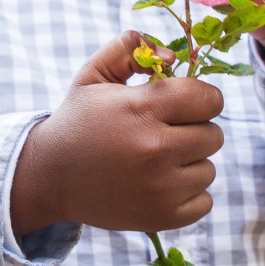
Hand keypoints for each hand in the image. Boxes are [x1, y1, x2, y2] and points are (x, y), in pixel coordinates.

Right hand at [10, 31, 224, 235]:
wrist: (50, 176)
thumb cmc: (79, 120)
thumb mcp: (94, 74)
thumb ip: (130, 48)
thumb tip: (172, 55)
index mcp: (142, 109)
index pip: (209, 99)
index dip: (202, 97)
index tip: (187, 102)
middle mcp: (155, 149)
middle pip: (214, 134)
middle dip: (195, 128)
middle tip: (166, 130)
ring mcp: (161, 188)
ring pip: (209, 168)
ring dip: (190, 162)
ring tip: (157, 158)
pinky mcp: (163, 217)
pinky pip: (205, 200)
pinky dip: (188, 193)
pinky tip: (161, 183)